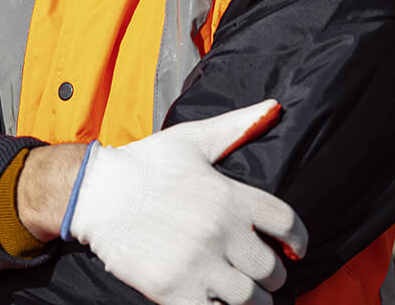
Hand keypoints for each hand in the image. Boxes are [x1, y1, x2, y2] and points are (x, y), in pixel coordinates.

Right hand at [69, 100, 307, 304]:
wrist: (95, 193)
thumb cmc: (142, 165)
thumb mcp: (191, 140)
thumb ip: (235, 127)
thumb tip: (273, 108)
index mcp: (229, 196)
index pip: (287, 224)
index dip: (299, 240)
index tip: (295, 250)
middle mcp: (220, 232)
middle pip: (272, 269)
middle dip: (272, 275)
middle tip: (261, 274)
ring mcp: (199, 264)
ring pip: (250, 299)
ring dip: (251, 299)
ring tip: (242, 293)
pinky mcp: (175, 290)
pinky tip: (214, 300)